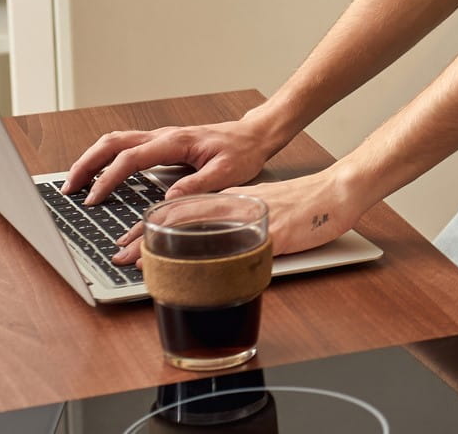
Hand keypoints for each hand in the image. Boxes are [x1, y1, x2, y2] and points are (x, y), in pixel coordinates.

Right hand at [61, 116, 286, 206]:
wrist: (254, 135)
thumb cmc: (242, 152)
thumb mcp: (226, 172)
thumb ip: (197, 185)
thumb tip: (167, 201)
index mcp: (174, 142)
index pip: (131, 158)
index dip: (109, 178)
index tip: (95, 199)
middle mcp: (162, 136)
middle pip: (112, 143)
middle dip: (87, 164)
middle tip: (69, 188)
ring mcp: (160, 138)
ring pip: (115, 142)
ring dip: (92, 159)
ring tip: (75, 182)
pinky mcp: (162, 144)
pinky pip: (126, 147)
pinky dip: (106, 158)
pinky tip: (99, 174)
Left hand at [110, 169, 368, 265]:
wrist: (337, 193)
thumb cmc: (306, 204)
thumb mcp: (264, 209)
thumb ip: (238, 222)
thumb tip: (217, 243)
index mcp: (232, 199)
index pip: (183, 209)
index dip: (153, 225)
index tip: (129, 242)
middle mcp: (235, 205)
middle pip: (181, 218)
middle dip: (146, 237)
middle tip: (119, 255)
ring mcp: (250, 218)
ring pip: (197, 229)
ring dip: (164, 246)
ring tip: (138, 261)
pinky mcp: (270, 232)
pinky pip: (233, 246)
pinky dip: (207, 256)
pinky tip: (192, 265)